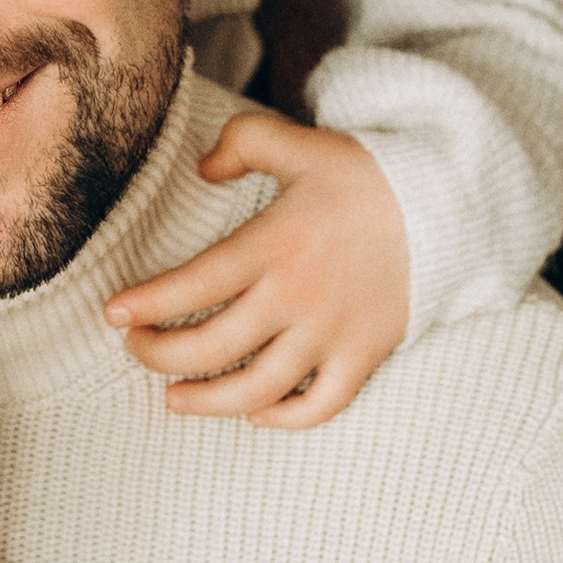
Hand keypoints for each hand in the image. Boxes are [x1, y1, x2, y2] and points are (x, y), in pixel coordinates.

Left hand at [102, 108, 409, 426]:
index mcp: (274, 245)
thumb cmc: (365, 175)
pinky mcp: (364, 356)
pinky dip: (284, 419)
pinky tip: (255, 413)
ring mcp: (332, 333)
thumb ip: (242, 143)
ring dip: (206, 402)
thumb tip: (202, 169)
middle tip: (135, 349)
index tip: (113, 315)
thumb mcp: (299, 143)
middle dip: (159, 356)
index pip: (193, 286)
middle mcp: (297, 297)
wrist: (449, 205)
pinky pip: (320, 407)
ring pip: (257, 390)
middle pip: (211, 348)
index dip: (146, 306)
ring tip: (174, 398)